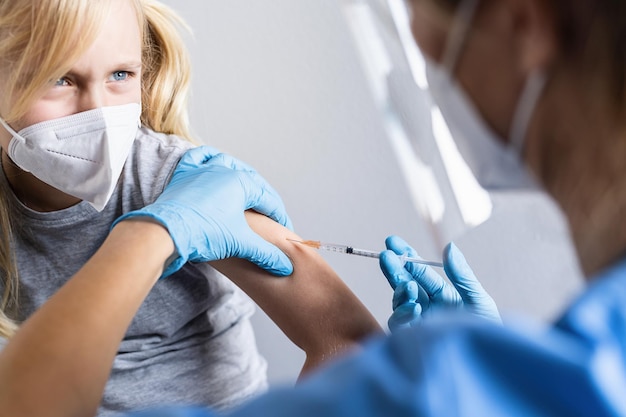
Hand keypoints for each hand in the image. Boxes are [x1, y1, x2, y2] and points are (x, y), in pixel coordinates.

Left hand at [113, 146, 293, 276]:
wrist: (165, 232)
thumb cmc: (204, 233)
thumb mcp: (240, 244)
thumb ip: (266, 254)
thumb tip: (285, 266)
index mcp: (241, 182)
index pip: (268, 199)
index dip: (280, 215)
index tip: (285, 229)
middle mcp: (224, 169)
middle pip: (252, 181)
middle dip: (263, 197)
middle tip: (269, 215)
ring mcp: (202, 168)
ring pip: (227, 163)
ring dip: (239, 174)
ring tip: (246, 188)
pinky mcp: (184, 173)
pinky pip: (199, 157)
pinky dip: (208, 158)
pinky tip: (212, 164)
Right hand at [380, 235, 499, 331]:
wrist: (489, 362)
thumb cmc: (488, 333)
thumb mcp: (478, 299)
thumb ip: (461, 275)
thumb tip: (450, 246)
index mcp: (442, 295)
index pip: (420, 272)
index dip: (406, 256)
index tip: (393, 242)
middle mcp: (428, 307)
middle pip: (404, 283)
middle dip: (395, 268)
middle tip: (386, 255)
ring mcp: (419, 323)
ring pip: (399, 301)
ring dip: (401, 290)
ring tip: (409, 284)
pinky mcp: (413, 339)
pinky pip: (400, 324)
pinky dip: (404, 313)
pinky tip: (415, 306)